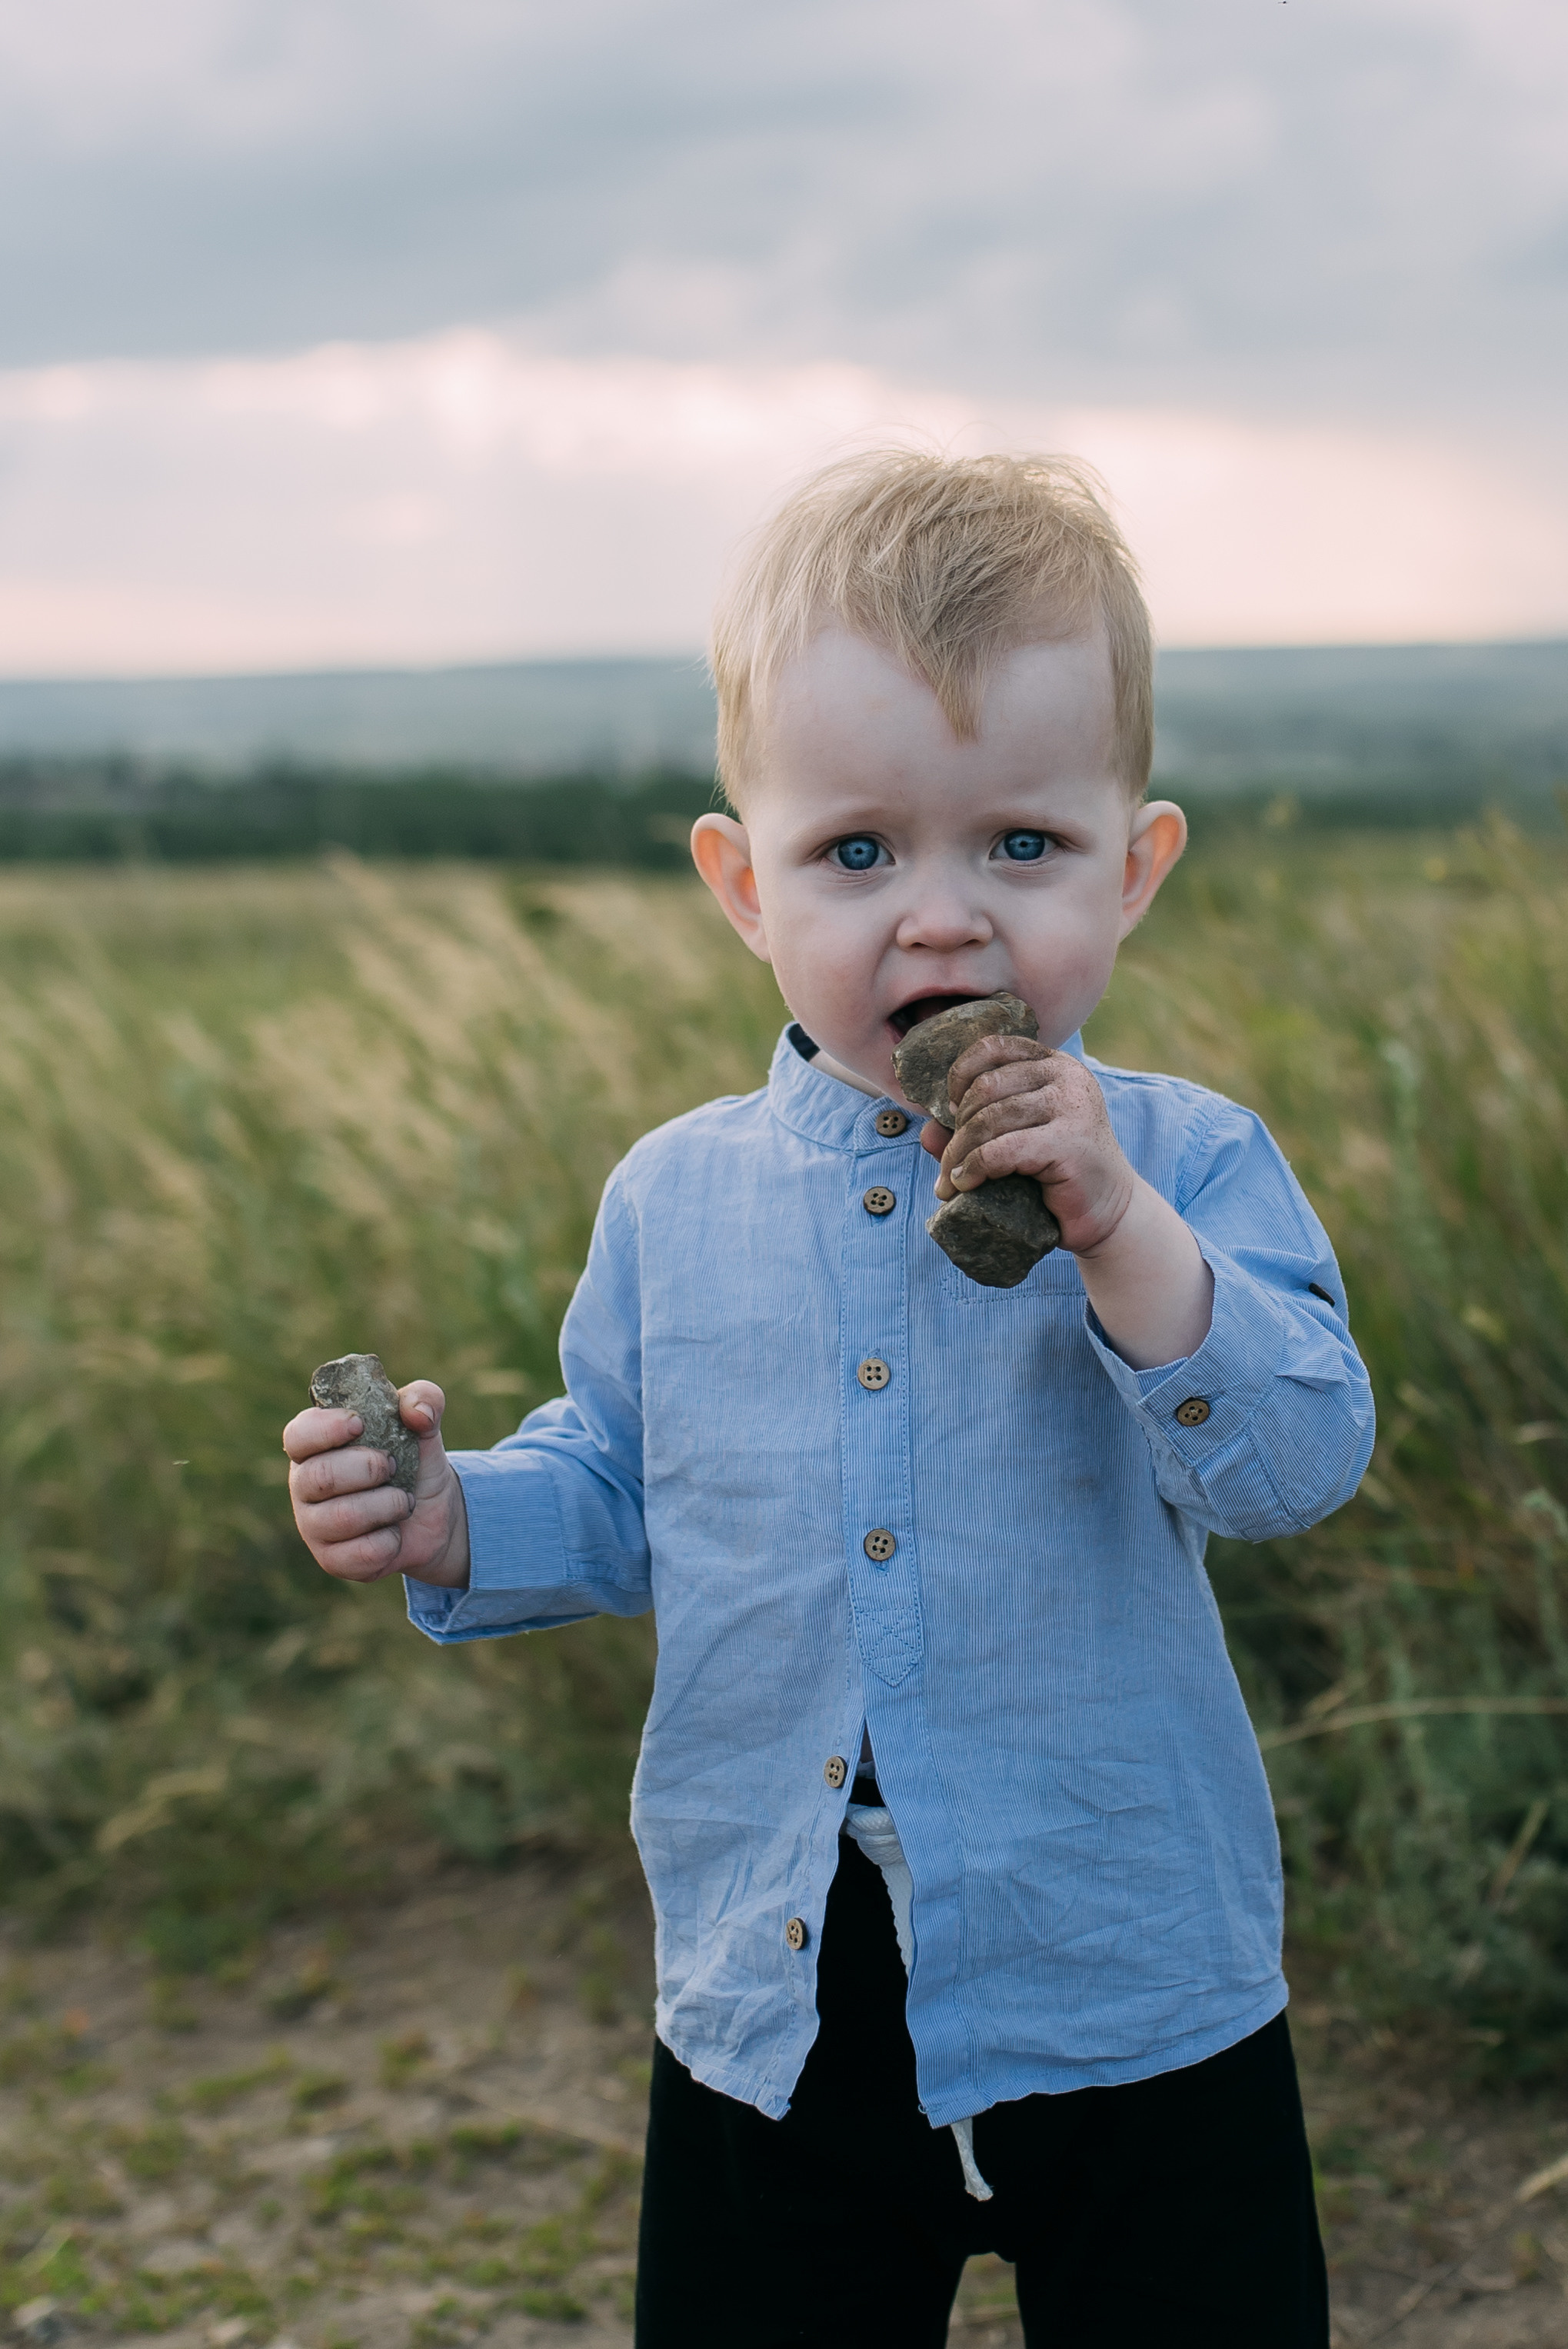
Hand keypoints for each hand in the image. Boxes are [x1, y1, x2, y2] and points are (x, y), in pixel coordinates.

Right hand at [283, 1380, 470, 1586]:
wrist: (433, 1513)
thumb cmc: (413, 1461)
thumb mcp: (424, 1424)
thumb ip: (424, 1399)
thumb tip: (417, 1412)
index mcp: (314, 1446)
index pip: (298, 1434)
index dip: (325, 1429)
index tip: (359, 1424)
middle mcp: (304, 1486)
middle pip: (321, 1476)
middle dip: (369, 1468)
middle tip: (393, 1466)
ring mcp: (313, 1526)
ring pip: (343, 1517)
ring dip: (388, 1505)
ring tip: (402, 1501)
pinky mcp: (332, 1561)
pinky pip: (361, 1553)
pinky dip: (390, 1541)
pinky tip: (394, 1532)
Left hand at [920, 1036, 1212, 1367]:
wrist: (1108, 1212)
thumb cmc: (1056, 1174)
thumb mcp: (1012, 1142)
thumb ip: (971, 1130)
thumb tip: (926, 1132)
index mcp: (1054, 1065)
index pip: (992, 1047)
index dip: (960, 1074)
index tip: (950, 1111)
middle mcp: (1066, 1078)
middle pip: (985, 1088)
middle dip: (956, 1128)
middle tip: (949, 1163)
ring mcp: (1071, 1108)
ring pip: (988, 1120)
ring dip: (959, 1154)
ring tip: (951, 1181)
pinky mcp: (1069, 1143)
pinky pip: (1001, 1150)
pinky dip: (974, 1167)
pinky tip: (966, 1184)